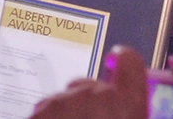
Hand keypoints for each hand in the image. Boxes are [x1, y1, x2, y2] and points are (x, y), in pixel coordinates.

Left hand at [30, 46, 146, 118]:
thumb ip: (132, 106)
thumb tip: (133, 106)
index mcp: (127, 103)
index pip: (129, 60)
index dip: (124, 60)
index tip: (119, 60)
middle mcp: (95, 96)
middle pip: (91, 84)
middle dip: (89, 100)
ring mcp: (63, 103)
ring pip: (66, 98)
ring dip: (69, 112)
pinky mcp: (39, 111)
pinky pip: (46, 108)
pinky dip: (50, 117)